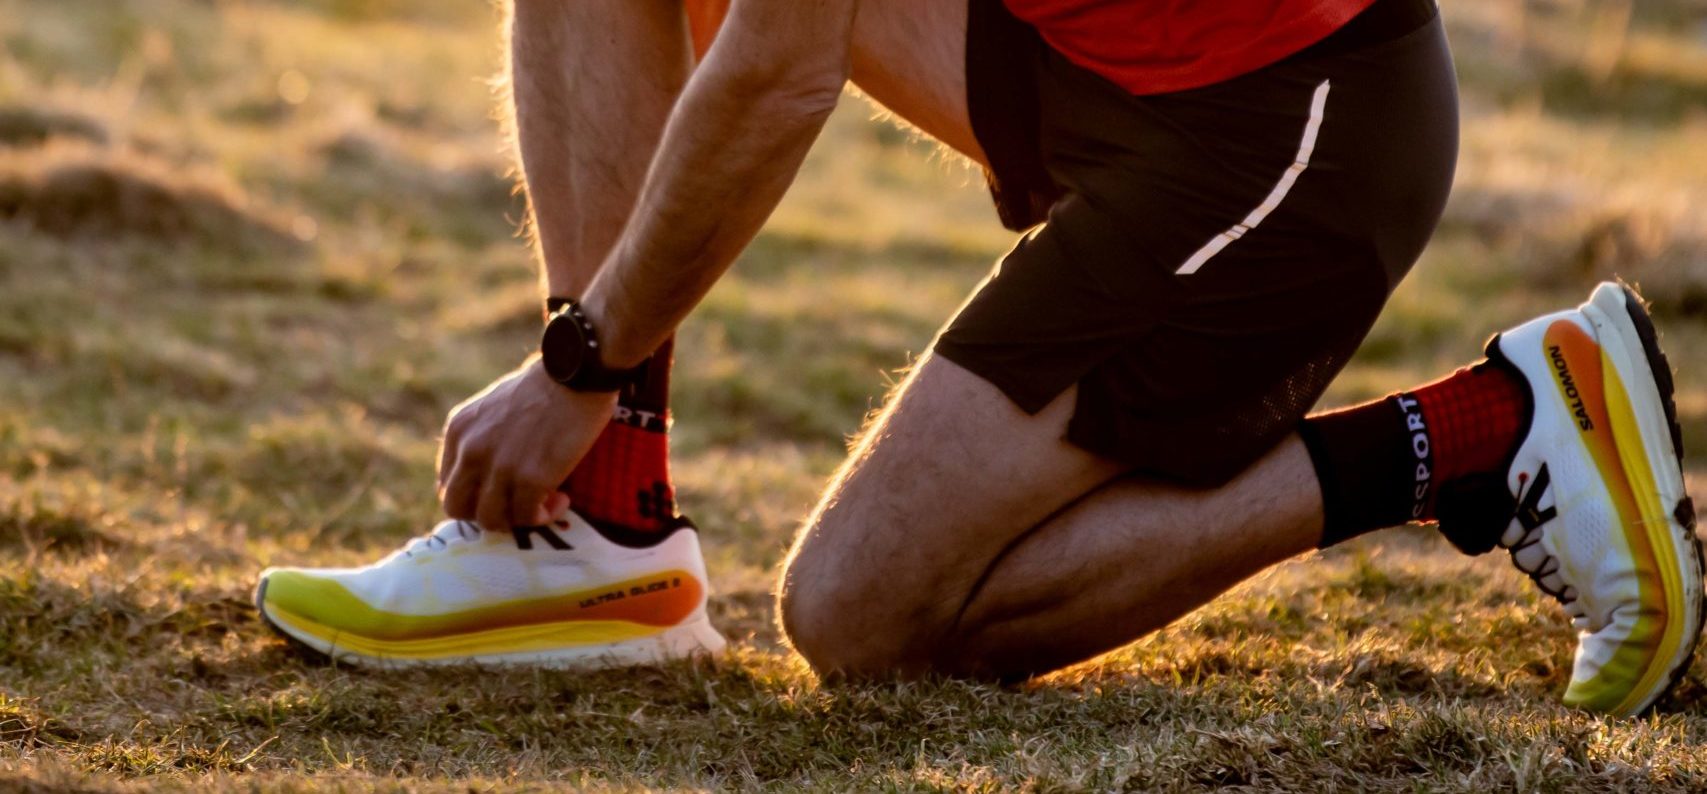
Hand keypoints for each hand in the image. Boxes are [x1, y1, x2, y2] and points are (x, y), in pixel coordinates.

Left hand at [437, 359, 614, 529]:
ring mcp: (499, 467)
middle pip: (457, 508)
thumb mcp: (492, 407)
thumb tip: (489, 470)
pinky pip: (527, 516)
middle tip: (516, 506)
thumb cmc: (544, 385)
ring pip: (490, 520)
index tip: (500, 494)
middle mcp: (471, 451)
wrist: (574, 374)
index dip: (474, 496)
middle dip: (487, 514)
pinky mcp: (530, 478)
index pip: (447, 484)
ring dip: (518, 519)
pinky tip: (563, 500)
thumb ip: (482, 436)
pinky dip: (545, 515)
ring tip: (545, 503)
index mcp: (458, 431)